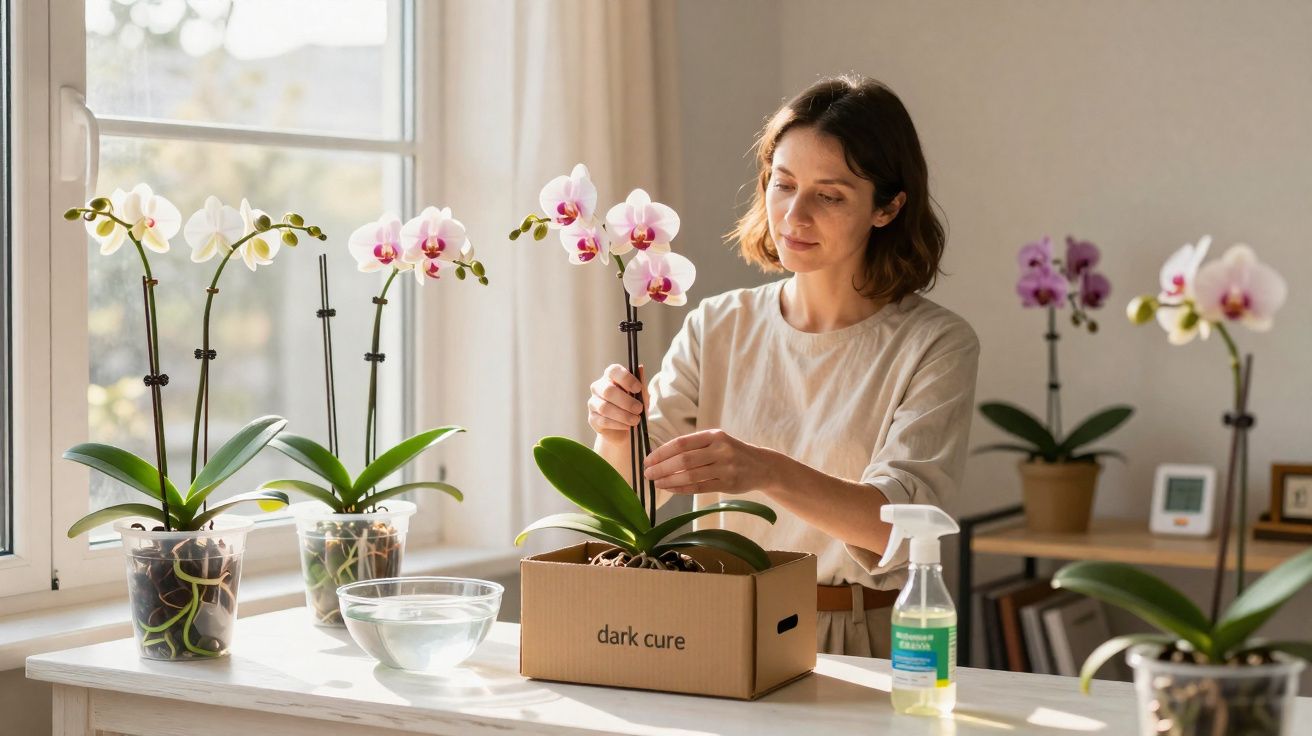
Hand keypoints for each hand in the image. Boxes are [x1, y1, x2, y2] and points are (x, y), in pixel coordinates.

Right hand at [587, 364, 646, 443]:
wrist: (624, 430)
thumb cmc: (633, 408)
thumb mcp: (641, 396)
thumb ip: (641, 384)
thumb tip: (640, 368)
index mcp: (611, 377)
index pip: (613, 370)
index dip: (626, 378)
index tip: (638, 388)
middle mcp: (599, 387)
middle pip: (608, 390)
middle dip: (626, 401)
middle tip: (639, 409)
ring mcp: (593, 403)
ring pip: (605, 407)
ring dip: (623, 415)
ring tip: (636, 420)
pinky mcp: (592, 418)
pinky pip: (603, 421)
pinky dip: (618, 424)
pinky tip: (628, 426)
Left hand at [643, 429, 770, 494]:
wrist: (762, 465)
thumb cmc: (731, 451)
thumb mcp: (717, 440)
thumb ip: (694, 446)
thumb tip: (661, 455)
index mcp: (714, 435)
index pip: (681, 443)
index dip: (661, 452)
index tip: (648, 460)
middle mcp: (720, 449)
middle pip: (684, 460)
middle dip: (662, 468)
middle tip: (647, 473)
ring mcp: (725, 467)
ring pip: (690, 475)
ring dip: (669, 480)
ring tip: (656, 482)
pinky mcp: (728, 484)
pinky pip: (699, 488)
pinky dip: (681, 489)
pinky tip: (670, 489)